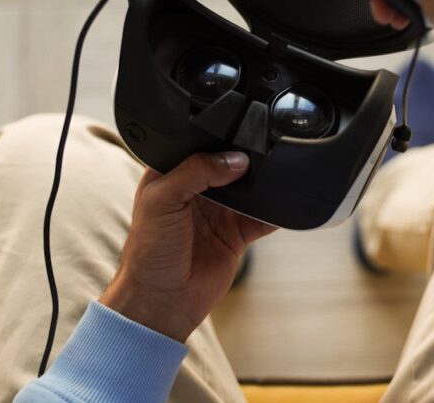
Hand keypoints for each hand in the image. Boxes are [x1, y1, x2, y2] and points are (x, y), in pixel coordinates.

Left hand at [99, 152, 275, 341]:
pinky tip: (285, 201)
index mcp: (171, 175)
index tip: (239, 131)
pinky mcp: (236, 234)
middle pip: (228, 165)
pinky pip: (262, 217)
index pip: (198, 147)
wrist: (162, 301)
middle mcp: (196, 190)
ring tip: (277, 170)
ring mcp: (218, 212)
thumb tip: (235, 159)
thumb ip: (194, 173)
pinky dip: (275, 211)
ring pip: (248, 188)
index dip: (217, 138)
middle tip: (265, 148)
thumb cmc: (148, 252)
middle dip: (245, 158)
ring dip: (262, 182)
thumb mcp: (161, 201)